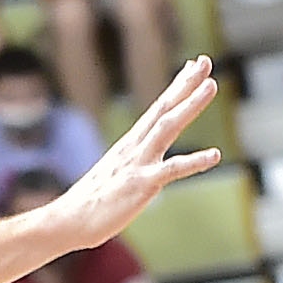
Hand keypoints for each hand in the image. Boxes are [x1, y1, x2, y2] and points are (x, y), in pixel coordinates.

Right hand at [39, 56, 223, 251]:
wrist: (67, 220)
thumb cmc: (91, 203)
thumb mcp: (115, 176)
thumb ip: (132, 165)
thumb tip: (141, 165)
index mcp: (130, 144)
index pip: (158, 108)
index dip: (177, 86)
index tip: (194, 66)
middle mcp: (135, 147)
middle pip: (164, 108)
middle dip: (186, 83)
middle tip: (206, 61)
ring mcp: (138, 163)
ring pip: (168, 127)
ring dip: (190, 105)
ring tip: (211, 85)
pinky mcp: (141, 185)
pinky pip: (172, 170)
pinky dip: (194, 161)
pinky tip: (215, 155)